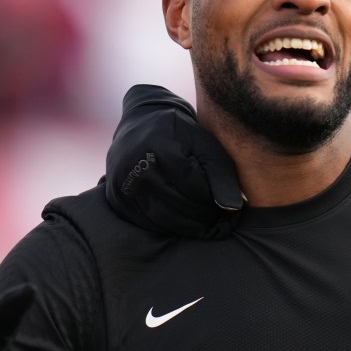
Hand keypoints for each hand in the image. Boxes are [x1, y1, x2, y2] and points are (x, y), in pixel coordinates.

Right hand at [105, 84, 243, 238]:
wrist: (143, 121)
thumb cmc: (183, 134)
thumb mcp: (207, 146)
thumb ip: (222, 175)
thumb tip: (233, 208)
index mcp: (159, 148)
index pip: (194, 187)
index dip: (215, 200)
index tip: (231, 208)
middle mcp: (136, 166)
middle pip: (178, 205)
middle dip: (205, 217)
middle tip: (223, 223)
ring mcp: (122, 183)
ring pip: (163, 219)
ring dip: (190, 227)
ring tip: (210, 226)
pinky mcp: (116, 198)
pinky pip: (146, 223)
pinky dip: (169, 228)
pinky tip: (187, 224)